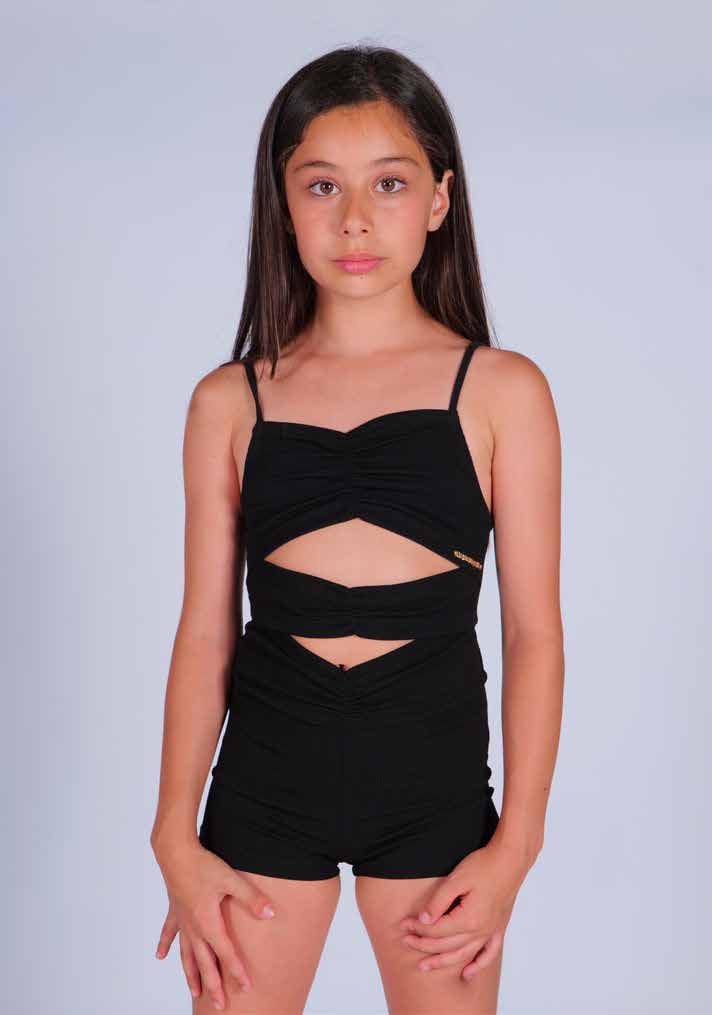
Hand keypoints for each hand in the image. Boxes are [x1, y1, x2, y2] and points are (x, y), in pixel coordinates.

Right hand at [153, 839, 276, 1008]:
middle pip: (204, 963)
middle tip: (220, 1006)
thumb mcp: (231, 880)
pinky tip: (161, 956)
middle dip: (213, 985)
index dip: (236, 971)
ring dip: (191, 974)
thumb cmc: (203, 865)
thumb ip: (251, 898)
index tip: (245, 988)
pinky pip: (169, 933)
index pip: (226, 954)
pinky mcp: (174, 911)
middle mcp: (194, 928)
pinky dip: (165, 945)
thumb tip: (270, 914)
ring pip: (186, 955)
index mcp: (208, 924)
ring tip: (194, 993)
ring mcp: (182, 921)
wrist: (176, 853)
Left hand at [398, 841, 526, 981]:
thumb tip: (423, 920)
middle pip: (446, 944)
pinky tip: (467, 973)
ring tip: (425, 966)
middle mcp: (480, 930)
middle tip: (406, 942)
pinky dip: (478, 965)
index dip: (418, 928)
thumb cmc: (483, 865)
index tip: (404, 924)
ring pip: (463, 954)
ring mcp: (491, 931)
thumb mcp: (456, 879)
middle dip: (423, 944)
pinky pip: (489, 954)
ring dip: (443, 961)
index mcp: (469, 919)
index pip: (436, 930)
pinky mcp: (499, 927)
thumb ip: (438, 902)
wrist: (510, 860)